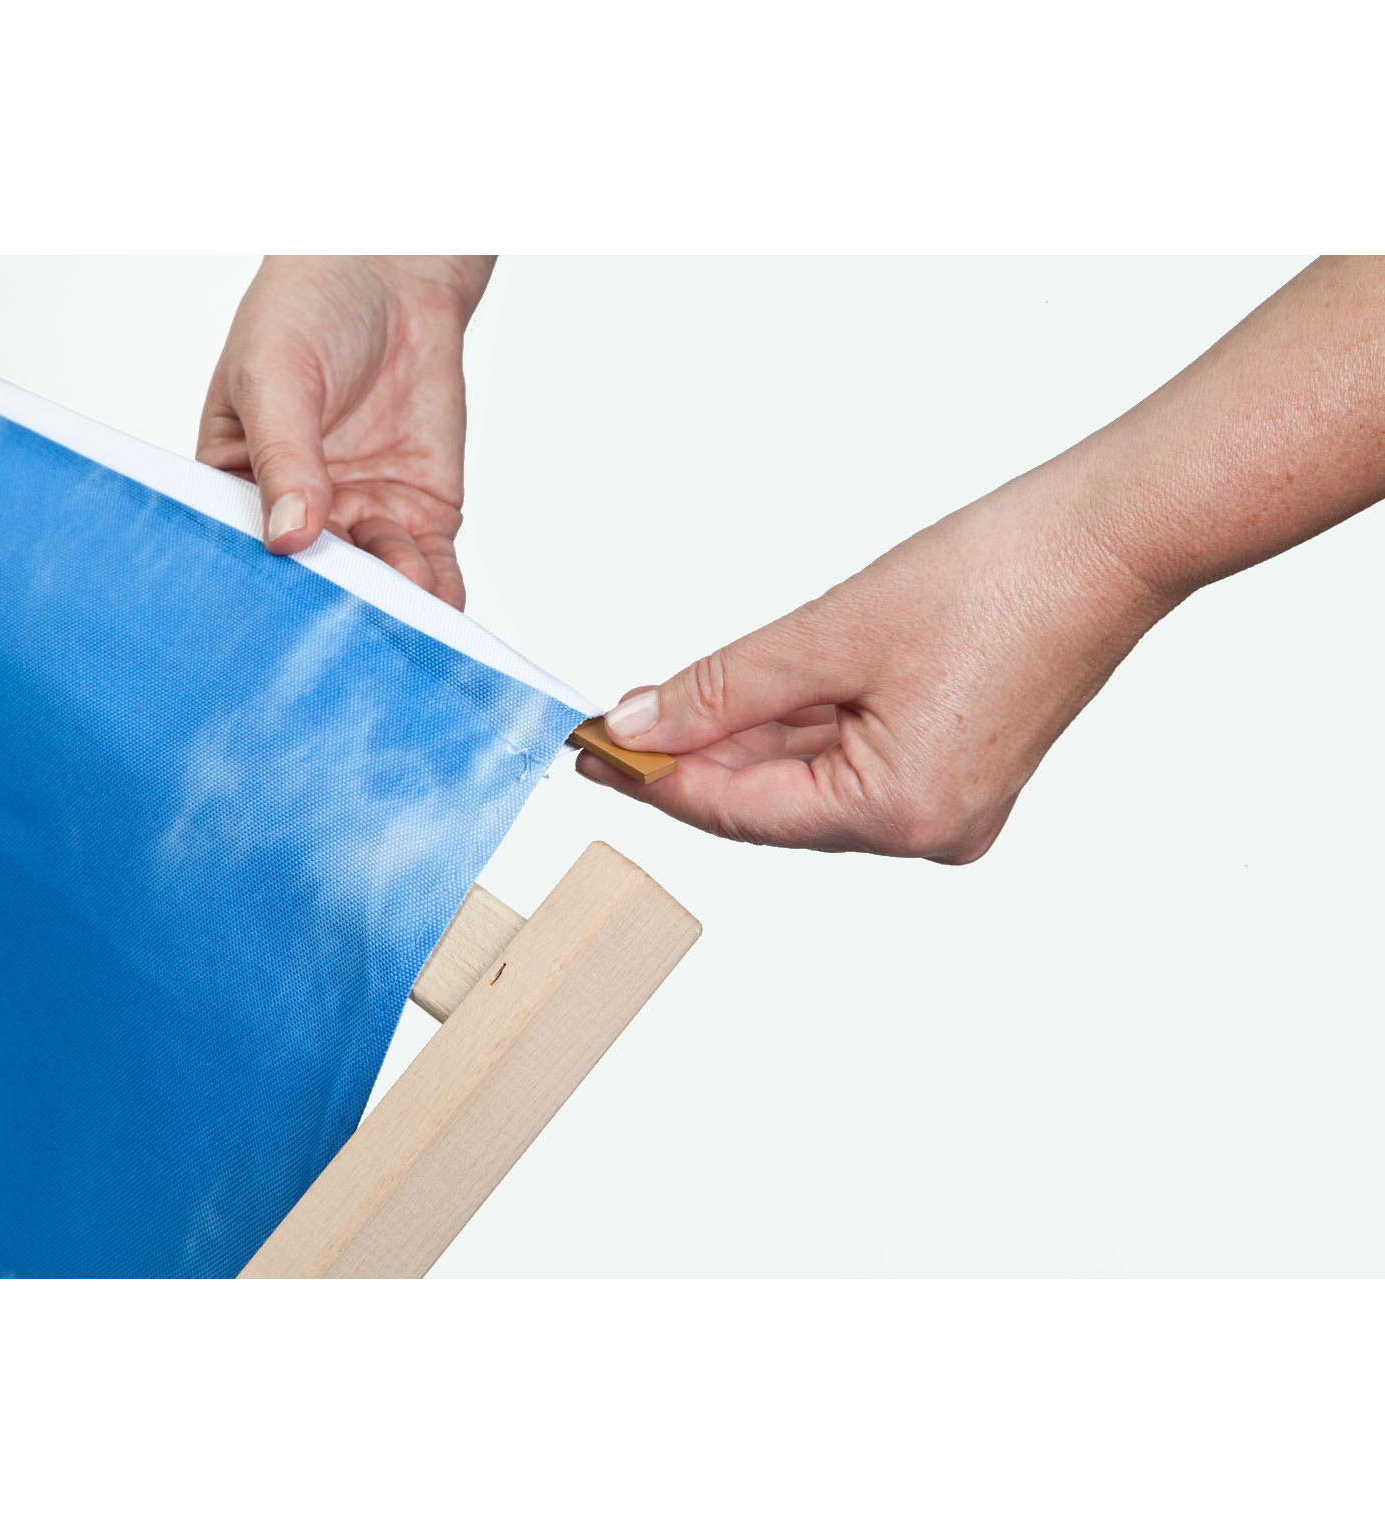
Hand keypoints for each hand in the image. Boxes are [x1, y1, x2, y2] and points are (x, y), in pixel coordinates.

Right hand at [197, 255, 494, 609]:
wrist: (391, 272)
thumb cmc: (306, 309)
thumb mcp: (276, 376)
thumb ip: (285, 458)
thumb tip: (290, 538)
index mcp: (239, 484)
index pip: (242, 548)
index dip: (258, 585)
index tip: (272, 619)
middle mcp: (302, 512)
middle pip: (315, 577)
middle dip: (333, 605)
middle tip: (344, 631)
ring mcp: (364, 515)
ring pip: (377, 580)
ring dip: (391, 602)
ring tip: (402, 610)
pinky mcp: (420, 512)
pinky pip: (430, 565)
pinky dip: (437, 592)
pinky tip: (440, 611)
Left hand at [581, 466, 1172, 859]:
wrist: (1112, 540)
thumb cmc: (1002, 578)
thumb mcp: (833, 633)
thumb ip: (723, 687)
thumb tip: (639, 723)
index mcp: (902, 815)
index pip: (739, 811)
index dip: (653, 780)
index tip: (590, 751)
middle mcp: (929, 832)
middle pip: (772, 804)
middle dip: (691, 757)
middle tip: (612, 724)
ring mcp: (949, 807)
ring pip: (809, 781)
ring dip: (740, 741)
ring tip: (664, 704)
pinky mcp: (960, 773)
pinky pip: (852, 763)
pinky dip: (797, 730)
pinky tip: (743, 700)